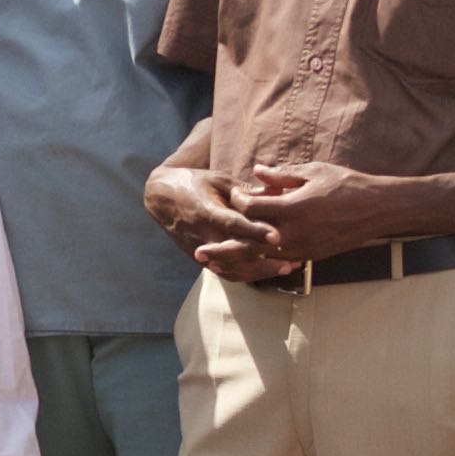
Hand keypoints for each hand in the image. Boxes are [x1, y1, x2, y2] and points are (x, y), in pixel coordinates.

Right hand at [145, 161, 283, 281]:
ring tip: (286, 268)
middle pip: (236, 253)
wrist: (161, 198)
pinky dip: (247, 275)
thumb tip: (278, 191)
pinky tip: (267, 272)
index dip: (255, 231)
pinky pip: (225, 272)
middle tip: (293, 261)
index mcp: (207, 211)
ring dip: (260, 271)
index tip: (277, 236)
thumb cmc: (195, 183)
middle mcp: (203, 234)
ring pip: (232, 268)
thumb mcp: (219, 180)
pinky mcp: (199, 258)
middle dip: (265, 260)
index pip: (233, 224)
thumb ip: (247, 190)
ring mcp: (200, 249)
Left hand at [231, 161, 402, 267]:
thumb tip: (256, 173)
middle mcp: (293, 233)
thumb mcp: (313, 172)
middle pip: (249, 244)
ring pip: (262, 259)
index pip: (250, 210)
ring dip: (239, 261)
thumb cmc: (347, 185)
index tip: (234, 195)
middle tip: (199, 254)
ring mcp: (302, 248)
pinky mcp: (311, 256)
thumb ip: (282, 176)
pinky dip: (262, 264)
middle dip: (223, 249)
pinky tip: (249, 265)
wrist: (379, 210)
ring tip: (217, 265)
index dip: (238, 202)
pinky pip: (280, 263)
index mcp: (291, 208)